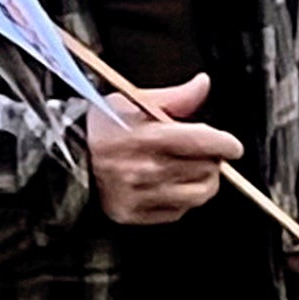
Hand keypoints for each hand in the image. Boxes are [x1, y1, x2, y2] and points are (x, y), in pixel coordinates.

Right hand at [84, 72, 241, 227]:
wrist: (65, 159)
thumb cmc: (98, 128)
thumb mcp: (130, 102)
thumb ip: (174, 97)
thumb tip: (203, 84)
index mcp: (144, 137)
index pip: (201, 141)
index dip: (224, 143)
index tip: (232, 146)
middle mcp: (144, 169)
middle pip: (206, 168)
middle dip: (212, 159)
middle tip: (204, 153)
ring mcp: (140, 195)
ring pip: (199, 193)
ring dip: (203, 181)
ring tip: (193, 170)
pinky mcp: (135, 215)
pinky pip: (179, 211)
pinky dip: (183, 199)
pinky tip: (171, 185)